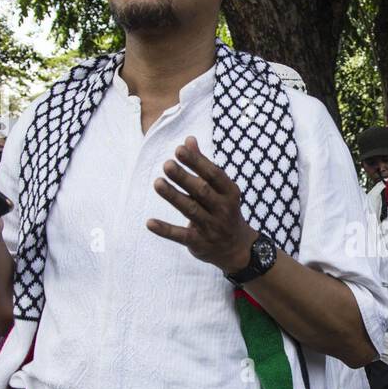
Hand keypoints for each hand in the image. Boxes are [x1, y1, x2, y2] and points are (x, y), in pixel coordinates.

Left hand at [146, 137, 258, 272]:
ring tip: (157, 183)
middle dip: (184, 177)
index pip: (214, 175)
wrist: (237, 249)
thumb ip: (202, 165)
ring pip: (191, 210)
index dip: (197, 162)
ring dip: (174, 197)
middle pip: (202, 191)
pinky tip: (150, 223)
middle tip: (166, 164)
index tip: (179, 150)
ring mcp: (212, 227)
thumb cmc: (224, 211)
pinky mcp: (199, 243)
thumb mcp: (220, 189)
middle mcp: (223, 209)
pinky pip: (181, 236)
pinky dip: (165, 230)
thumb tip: (188, 140)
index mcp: (230, 193)